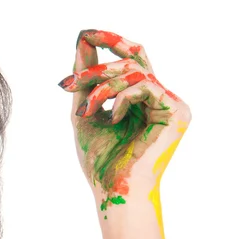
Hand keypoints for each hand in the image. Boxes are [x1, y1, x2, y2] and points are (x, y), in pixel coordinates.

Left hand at [58, 30, 190, 209]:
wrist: (112, 190)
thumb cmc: (100, 160)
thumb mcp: (86, 112)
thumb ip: (85, 81)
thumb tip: (81, 44)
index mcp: (141, 100)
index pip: (130, 61)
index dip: (110, 42)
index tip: (83, 35)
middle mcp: (159, 99)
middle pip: (134, 58)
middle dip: (100, 63)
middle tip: (74, 72)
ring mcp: (171, 104)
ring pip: (136, 70)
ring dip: (102, 84)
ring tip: (85, 107)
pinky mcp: (177, 112)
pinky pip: (145, 85)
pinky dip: (121, 97)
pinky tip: (112, 117)